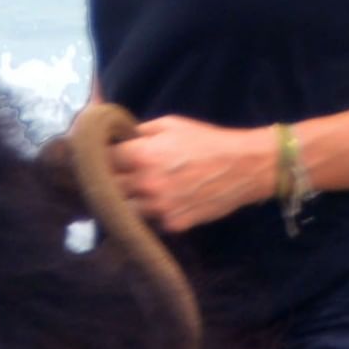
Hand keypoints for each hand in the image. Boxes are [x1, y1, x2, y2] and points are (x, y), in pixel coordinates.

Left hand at [106, 116, 274, 233]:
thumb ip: (140, 132)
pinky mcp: (174, 224)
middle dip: (111, 180)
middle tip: (118, 174)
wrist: (245, 167)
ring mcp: (160, 208)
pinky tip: (163, 201)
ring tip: (139, 189)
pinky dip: (153, 212)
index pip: (104, 160)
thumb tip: (121, 138)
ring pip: (126, 209)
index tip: (107, 156)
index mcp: (142, 156)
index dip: (104, 157)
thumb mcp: (171, 123)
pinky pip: (152, 220)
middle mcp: (146, 184)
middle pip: (109, 188)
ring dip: (128, 200)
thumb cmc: (208, 141)